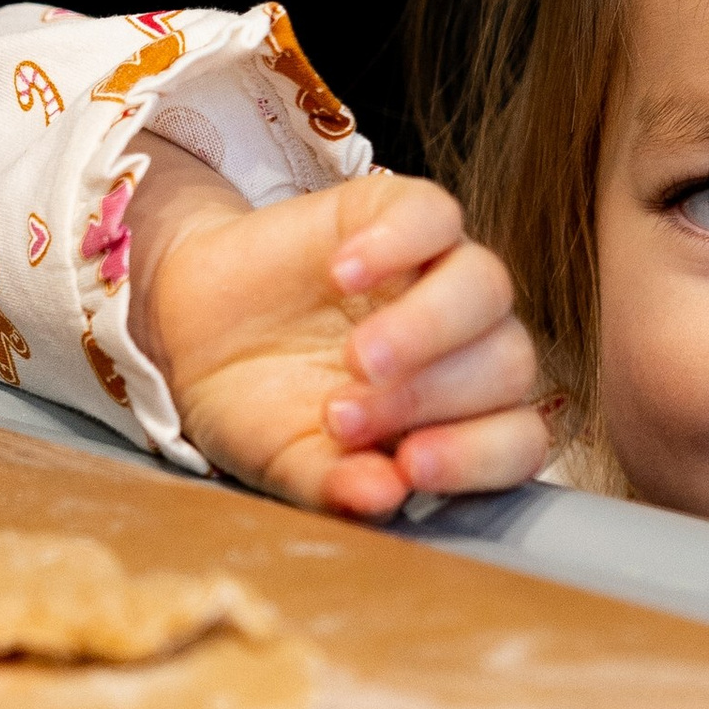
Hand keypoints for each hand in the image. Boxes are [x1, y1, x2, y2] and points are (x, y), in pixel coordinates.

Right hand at [125, 139, 550, 517]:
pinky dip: (396, 243)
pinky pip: (434, 215)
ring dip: (426, 329)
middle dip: (428, 398)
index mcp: (459, 418)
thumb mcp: (288, 463)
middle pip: (506, 362)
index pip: (517, 439)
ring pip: (486, 285)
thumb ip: (338, 486)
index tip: (411, 467)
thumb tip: (383, 495)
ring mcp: (439, 274)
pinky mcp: (400, 213)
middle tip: (344, 418)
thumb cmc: (258, 407)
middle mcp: (468, 345)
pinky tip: (342, 274)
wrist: (191, 334)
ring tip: (356, 360)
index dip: (479, 455)